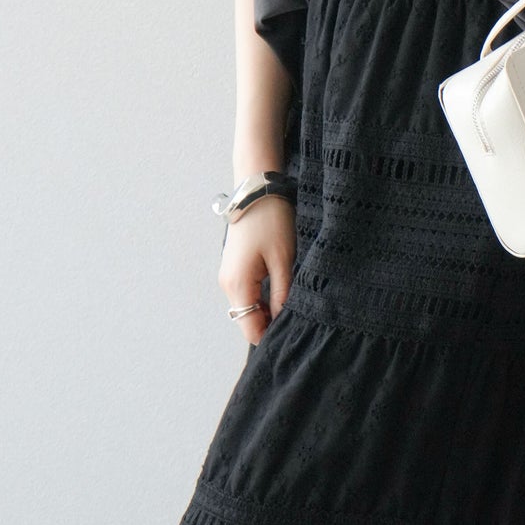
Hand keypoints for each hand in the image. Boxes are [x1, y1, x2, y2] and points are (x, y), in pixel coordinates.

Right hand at [217, 195, 296, 344]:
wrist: (257, 189)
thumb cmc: (271, 220)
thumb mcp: (283, 258)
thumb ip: (282, 294)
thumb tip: (283, 321)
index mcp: (238, 285)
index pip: (250, 328)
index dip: (270, 336)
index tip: (292, 335)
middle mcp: (227, 284)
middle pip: (247, 319)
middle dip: (269, 322)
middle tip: (298, 318)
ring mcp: (228, 275)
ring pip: (247, 306)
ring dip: (266, 309)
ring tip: (292, 302)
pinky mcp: (234, 266)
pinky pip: (247, 292)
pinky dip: (262, 296)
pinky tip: (280, 288)